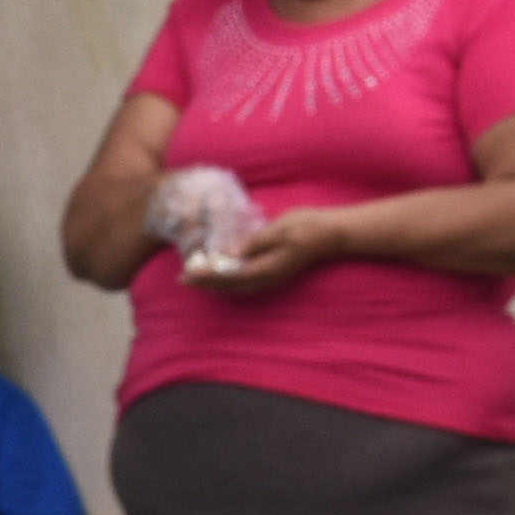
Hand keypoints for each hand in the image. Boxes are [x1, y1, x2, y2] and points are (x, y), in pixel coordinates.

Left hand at [181, 210, 347, 294]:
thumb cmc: (306, 227)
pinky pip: (245, 282)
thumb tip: (230, 254)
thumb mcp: (278, 230)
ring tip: (196, 278)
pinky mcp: (274, 272)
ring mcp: (271, 277)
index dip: (206, 277)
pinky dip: (228, 280)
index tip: (187, 274)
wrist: (332, 233)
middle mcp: (267, 278)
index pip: (228, 277)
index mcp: (266, 268)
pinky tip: (221, 273)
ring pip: (236, 287)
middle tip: (182, 279)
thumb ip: (254, 243)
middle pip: (229, 286)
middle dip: (205, 283)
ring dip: (215, 284)